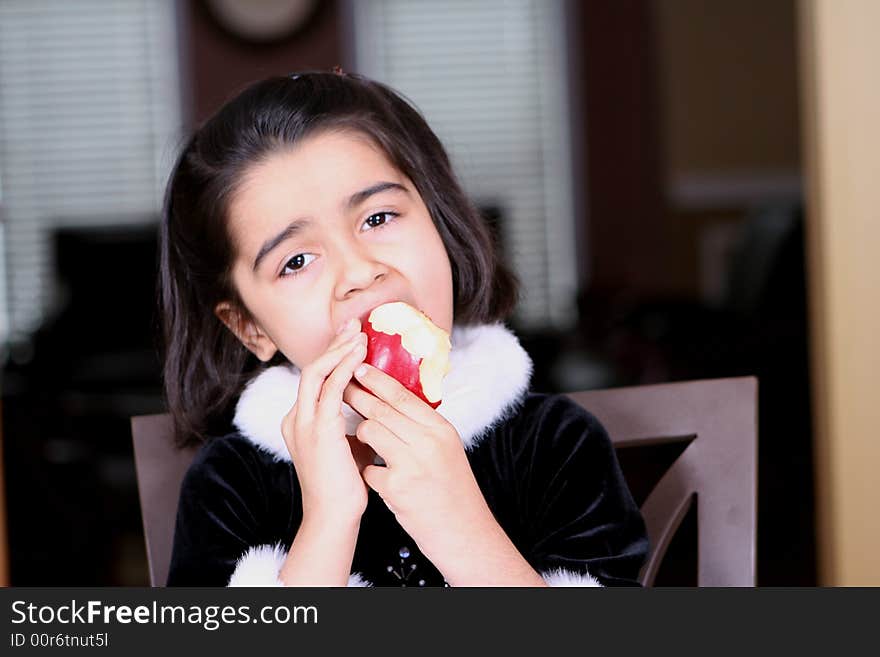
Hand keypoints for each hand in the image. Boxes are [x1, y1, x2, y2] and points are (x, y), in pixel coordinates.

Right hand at [282, 319, 371, 524]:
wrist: (334, 517)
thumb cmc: (345, 485)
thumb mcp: (348, 444)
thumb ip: (353, 421)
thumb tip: (374, 401)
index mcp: (300, 422)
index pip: (314, 378)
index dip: (332, 355)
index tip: (352, 338)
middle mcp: (295, 419)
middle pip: (311, 368)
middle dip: (333, 344)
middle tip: (354, 325)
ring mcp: (303, 424)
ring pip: (316, 373)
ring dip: (339, 351)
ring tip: (359, 334)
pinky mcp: (318, 431)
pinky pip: (330, 389)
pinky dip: (345, 369)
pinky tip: (359, 357)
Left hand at [342, 363, 495, 565]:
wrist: (464, 532)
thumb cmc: (452, 489)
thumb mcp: (447, 448)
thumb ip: (424, 425)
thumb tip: (396, 398)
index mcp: (441, 429)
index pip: (402, 395)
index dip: (377, 380)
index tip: (359, 368)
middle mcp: (428, 442)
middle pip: (382, 410)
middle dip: (358, 397)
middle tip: (342, 388)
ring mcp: (412, 464)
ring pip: (371, 432)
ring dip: (362, 435)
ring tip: (363, 439)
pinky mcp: (398, 488)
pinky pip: (368, 468)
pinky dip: (368, 472)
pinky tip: (376, 479)